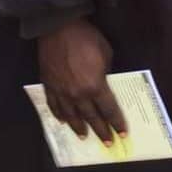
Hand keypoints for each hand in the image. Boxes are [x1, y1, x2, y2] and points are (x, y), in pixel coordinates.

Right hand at [37, 18, 126, 144]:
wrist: (59, 28)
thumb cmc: (87, 38)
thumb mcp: (106, 53)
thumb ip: (106, 72)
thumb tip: (104, 82)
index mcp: (95, 86)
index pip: (109, 109)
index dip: (116, 122)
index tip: (122, 133)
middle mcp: (78, 95)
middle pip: (91, 117)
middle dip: (101, 130)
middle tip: (107, 142)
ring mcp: (61, 92)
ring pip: (71, 116)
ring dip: (79, 127)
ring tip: (84, 136)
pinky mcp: (49, 86)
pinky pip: (54, 106)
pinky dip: (59, 115)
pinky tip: (63, 120)